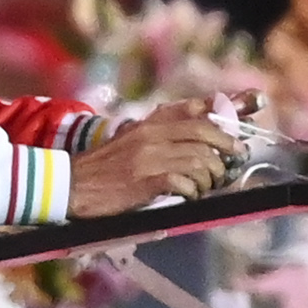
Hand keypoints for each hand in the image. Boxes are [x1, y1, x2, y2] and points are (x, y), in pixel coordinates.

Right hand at [71, 105, 231, 216]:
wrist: (72, 184)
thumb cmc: (104, 165)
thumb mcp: (130, 137)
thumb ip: (159, 128)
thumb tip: (195, 117)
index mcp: (149, 124)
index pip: (193, 112)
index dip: (220, 121)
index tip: (234, 136)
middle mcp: (151, 136)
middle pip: (202, 133)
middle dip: (225, 147)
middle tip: (231, 162)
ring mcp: (148, 158)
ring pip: (197, 159)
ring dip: (209, 176)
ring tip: (206, 185)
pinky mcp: (145, 182)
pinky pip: (182, 182)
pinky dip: (193, 190)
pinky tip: (190, 195)